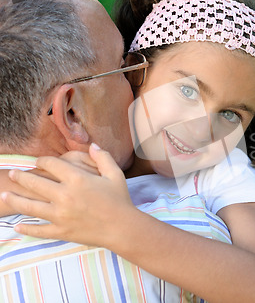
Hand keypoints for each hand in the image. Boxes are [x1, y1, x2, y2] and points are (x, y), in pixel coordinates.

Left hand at [1, 143, 135, 247]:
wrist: (123, 228)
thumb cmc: (120, 200)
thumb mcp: (115, 174)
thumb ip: (102, 157)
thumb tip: (92, 145)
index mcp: (77, 180)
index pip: (52, 165)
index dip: (42, 161)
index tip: (39, 161)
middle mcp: (65, 196)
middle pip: (35, 183)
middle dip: (22, 177)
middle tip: (13, 174)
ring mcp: (60, 215)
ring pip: (30, 206)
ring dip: (15, 199)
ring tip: (5, 194)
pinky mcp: (61, 231)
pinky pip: (39, 230)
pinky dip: (27, 229)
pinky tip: (17, 226)